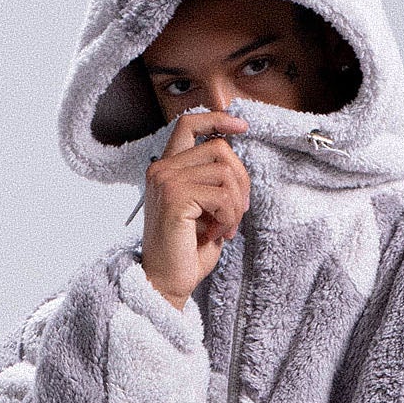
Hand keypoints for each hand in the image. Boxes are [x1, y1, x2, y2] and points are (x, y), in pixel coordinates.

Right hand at [140, 108, 248, 307]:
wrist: (165, 283)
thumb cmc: (186, 252)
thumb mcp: (203, 210)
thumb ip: (213, 183)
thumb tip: (237, 165)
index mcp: (166, 169)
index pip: (188, 124)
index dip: (218, 119)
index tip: (242, 126)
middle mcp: (162, 170)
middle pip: (219, 148)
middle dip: (241, 180)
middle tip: (238, 212)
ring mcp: (166, 181)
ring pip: (225, 172)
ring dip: (236, 204)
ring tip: (226, 227)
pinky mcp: (176, 198)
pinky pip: (222, 195)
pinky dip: (229, 216)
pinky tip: (218, 233)